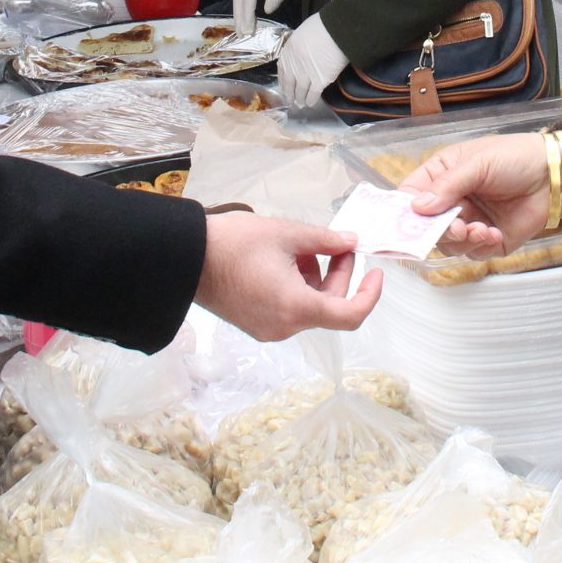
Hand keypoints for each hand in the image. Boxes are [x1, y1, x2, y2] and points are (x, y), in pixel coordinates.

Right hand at [194, 212, 377, 339]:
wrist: (185, 257)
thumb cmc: (234, 244)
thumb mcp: (287, 233)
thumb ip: (326, 240)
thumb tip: (351, 242)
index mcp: (297, 308)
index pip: (351, 315)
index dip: (370, 294)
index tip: (376, 271)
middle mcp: (285, 326)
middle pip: (330, 307)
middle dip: (339, 274)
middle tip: (336, 242)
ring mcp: (269, 328)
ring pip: (310, 307)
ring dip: (317, 279)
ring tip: (305, 246)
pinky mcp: (255, 323)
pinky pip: (289, 309)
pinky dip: (298, 287)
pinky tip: (288, 260)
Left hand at [276, 13, 348, 106]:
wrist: (335, 31)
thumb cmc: (321, 26)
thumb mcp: (301, 33)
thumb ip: (298, 46)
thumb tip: (302, 51)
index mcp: (288, 52)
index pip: (282, 70)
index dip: (283, 81)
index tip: (284, 87)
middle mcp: (293, 66)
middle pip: (289, 84)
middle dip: (289, 94)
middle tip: (290, 101)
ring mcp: (306, 75)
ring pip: (300, 91)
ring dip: (300, 99)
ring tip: (301, 104)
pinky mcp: (319, 81)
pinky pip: (313, 94)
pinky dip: (311, 100)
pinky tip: (311, 104)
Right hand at [403, 128, 561, 256]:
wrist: (557, 175)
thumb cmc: (517, 157)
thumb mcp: (479, 163)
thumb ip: (448, 185)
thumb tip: (417, 208)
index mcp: (443, 175)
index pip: (411, 196)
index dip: (404, 211)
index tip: (405, 224)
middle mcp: (453, 200)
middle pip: (426, 226)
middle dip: (438, 230)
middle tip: (455, 227)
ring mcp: (470, 221)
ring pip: (448, 244)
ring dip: (461, 240)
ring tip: (480, 229)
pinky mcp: (489, 239)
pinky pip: (473, 253)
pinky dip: (480, 247)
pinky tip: (493, 234)